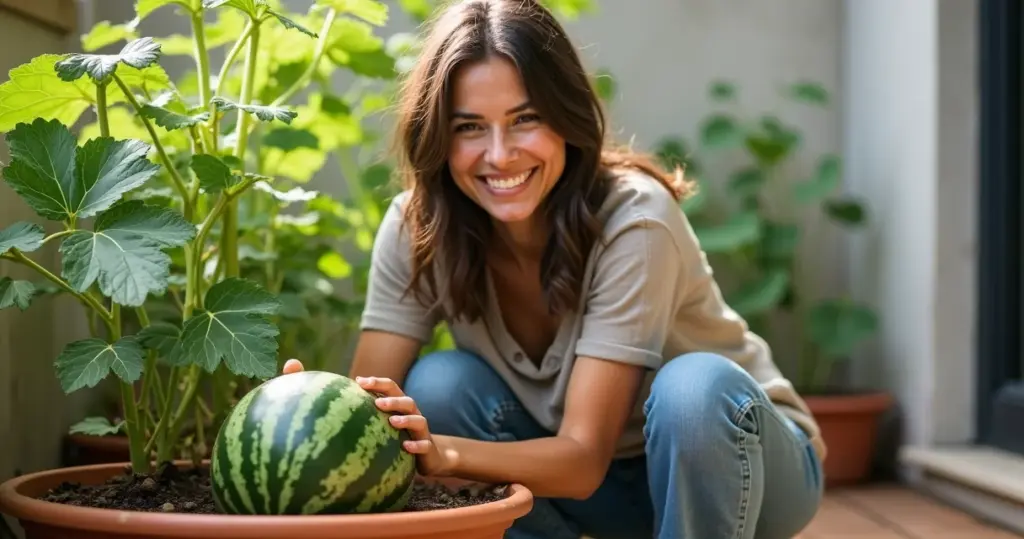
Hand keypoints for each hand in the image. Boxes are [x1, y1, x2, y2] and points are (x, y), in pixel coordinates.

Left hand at [279, 361, 454, 476]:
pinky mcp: (427, 447)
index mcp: (401, 407)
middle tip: (376, 402)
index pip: (391, 388)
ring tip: (392, 421)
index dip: (377, 383)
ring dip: (406, 419)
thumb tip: (334, 409)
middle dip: (392, 399)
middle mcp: (413, 415)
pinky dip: (416, 445)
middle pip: (407, 401)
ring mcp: (422, 431)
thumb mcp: (384, 427)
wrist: (430, 457)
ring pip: (418, 420)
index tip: (359, 381)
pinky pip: (424, 445)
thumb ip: (368, 416)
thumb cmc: (399, 439)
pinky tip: (406, 446)